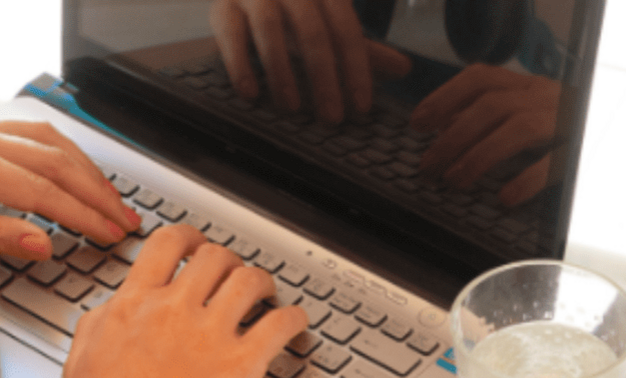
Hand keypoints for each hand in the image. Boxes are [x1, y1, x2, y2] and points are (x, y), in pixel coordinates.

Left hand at [0, 118, 139, 258]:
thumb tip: (44, 242)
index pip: (43, 190)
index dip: (83, 215)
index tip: (110, 234)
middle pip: (54, 160)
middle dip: (95, 192)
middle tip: (124, 220)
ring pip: (45, 141)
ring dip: (83, 170)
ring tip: (109, 200)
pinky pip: (24, 135)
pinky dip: (57, 156)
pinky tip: (73, 172)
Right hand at [61, 225, 306, 377]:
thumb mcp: (78, 365)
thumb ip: (97, 326)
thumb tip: (111, 308)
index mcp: (132, 307)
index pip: (165, 244)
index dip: (188, 237)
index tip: (196, 244)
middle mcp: (173, 312)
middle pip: (213, 256)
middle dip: (227, 259)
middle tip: (233, 272)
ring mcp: (210, 336)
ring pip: (249, 279)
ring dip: (262, 281)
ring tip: (266, 293)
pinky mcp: (242, 366)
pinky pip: (281, 323)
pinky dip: (294, 318)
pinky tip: (295, 324)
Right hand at [210, 0, 410, 123]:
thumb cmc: (292, 13)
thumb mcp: (328, 25)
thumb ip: (360, 48)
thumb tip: (405, 69)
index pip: (347, 29)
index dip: (357, 69)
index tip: (361, 107)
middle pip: (312, 31)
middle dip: (324, 77)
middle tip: (331, 118)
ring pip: (269, 28)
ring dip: (283, 71)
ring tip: (292, 108)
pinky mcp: (220, 7)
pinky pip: (229, 33)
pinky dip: (240, 64)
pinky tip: (250, 94)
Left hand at [410, 65, 562, 205]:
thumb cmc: (568, 123)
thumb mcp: (529, 108)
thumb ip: (491, 114)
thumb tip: (443, 126)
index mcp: (527, 85)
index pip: (480, 79)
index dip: (445, 98)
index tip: (418, 123)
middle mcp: (544, 96)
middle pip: (490, 108)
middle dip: (452, 137)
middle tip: (428, 167)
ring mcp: (565, 121)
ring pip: (517, 130)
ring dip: (479, 156)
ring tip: (455, 182)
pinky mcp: (583, 151)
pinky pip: (555, 163)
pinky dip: (527, 179)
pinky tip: (505, 198)